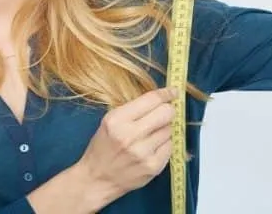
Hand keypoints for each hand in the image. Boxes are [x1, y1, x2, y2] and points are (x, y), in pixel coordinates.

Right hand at [74, 87, 176, 205]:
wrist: (97, 179)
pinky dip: (164, 145)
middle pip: (166, 113)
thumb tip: (161, 99)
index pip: (151, 100)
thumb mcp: (109, 121)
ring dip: (164, 130)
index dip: (166, 94)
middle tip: (164, 114)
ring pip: (169, 130)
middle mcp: (130, 135)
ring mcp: (143, 152)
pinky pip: (170, 147)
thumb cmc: (103, 147)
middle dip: (168, 111)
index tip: (173, 92)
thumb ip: (133, 110)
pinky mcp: (153, 166)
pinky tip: (152, 148)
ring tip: (150, 136)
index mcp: (117, 120)